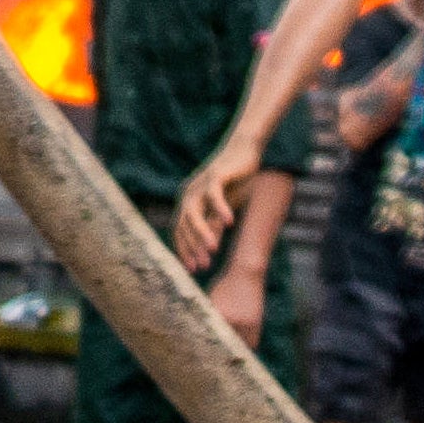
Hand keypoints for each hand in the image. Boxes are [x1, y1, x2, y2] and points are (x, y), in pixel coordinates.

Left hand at [165, 155, 255, 272]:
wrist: (243, 151)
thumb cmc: (233, 181)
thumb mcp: (222, 207)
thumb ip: (213, 224)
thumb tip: (209, 248)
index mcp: (188, 203)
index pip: (180, 232)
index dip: (185, 251)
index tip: (193, 271)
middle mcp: (188, 195)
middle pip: (184, 226)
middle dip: (192, 248)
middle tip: (203, 267)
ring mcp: (199, 185)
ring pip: (194, 213)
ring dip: (203, 233)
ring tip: (213, 250)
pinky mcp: (214, 175)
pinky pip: (214, 195)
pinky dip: (221, 209)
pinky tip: (230, 223)